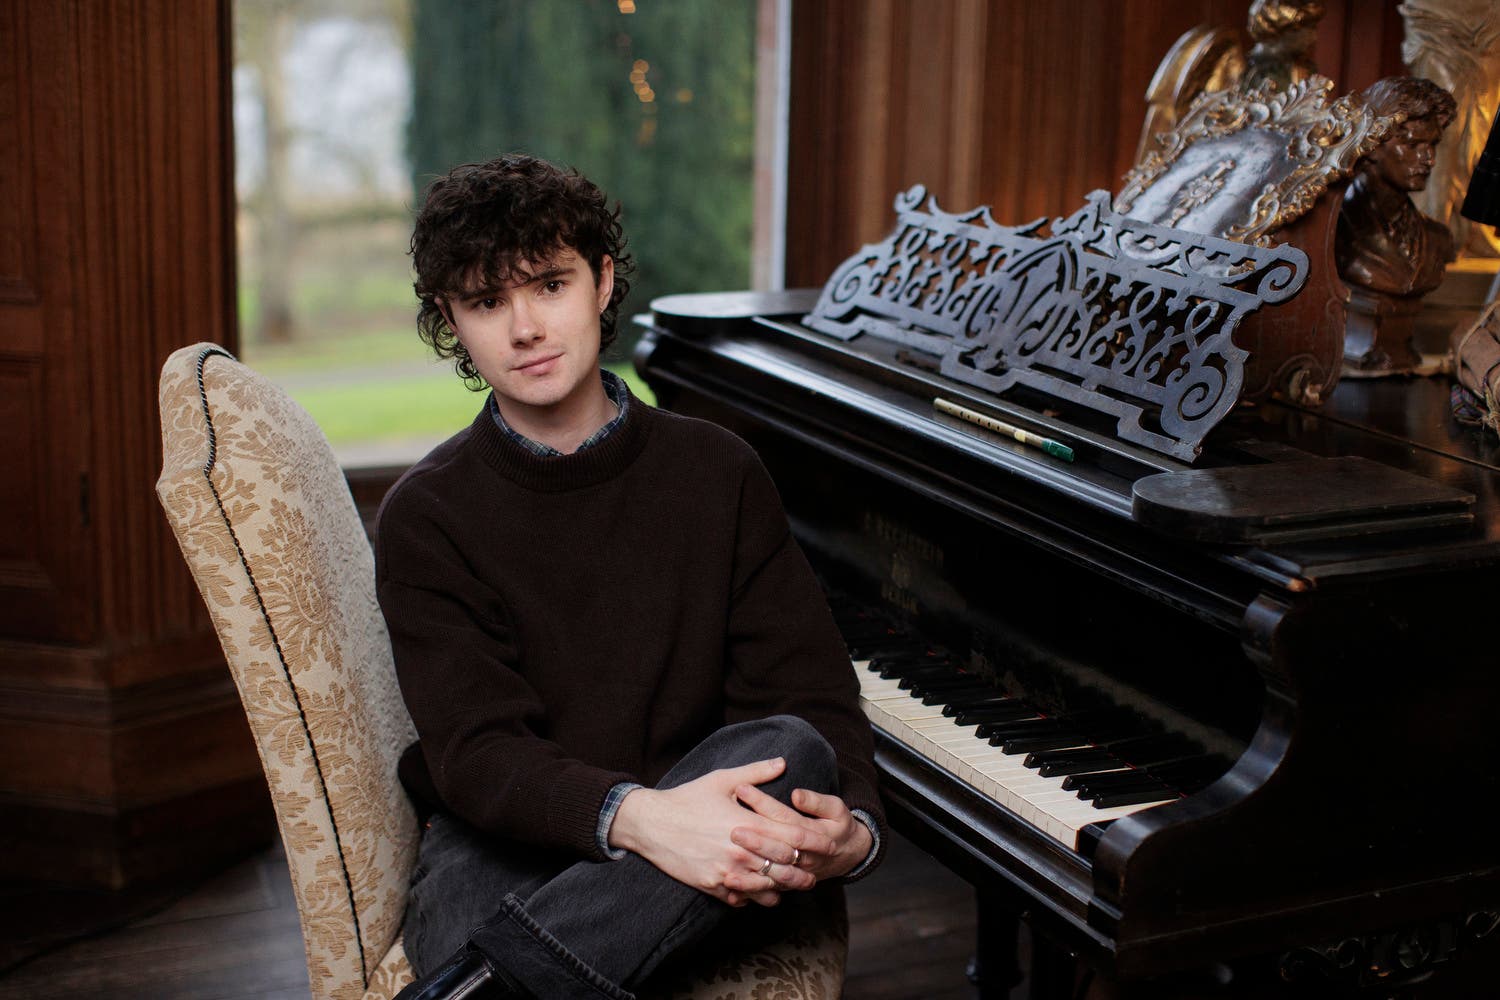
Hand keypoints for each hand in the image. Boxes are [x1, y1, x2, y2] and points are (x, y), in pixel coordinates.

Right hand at [608, 758, 824, 906]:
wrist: (651, 824)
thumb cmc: (687, 799)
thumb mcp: (721, 780)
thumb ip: (756, 773)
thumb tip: (783, 762)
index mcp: (747, 823)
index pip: (791, 837)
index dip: (812, 842)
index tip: (825, 844)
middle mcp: (740, 851)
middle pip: (785, 867)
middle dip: (803, 872)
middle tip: (814, 873)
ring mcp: (727, 872)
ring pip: (767, 889)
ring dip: (781, 888)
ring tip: (791, 886)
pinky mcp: (712, 886)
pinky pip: (743, 900)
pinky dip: (755, 897)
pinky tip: (760, 891)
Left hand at [729, 785, 872, 881]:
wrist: (846, 855)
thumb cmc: (837, 825)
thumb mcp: (835, 808)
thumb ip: (816, 801)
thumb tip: (796, 795)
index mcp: (816, 834)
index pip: (785, 817)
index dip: (763, 803)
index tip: (741, 789)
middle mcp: (806, 857)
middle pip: (777, 848)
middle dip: (754, 839)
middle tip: (731, 830)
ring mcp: (797, 873)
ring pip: (772, 875)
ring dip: (749, 872)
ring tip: (725, 868)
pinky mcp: (788, 884)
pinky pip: (768, 891)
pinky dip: (749, 890)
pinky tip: (729, 885)